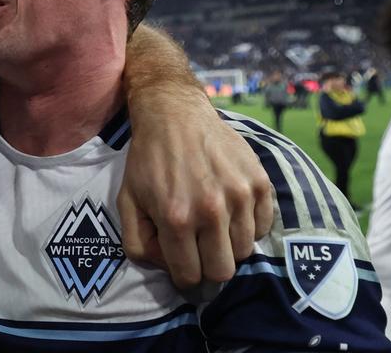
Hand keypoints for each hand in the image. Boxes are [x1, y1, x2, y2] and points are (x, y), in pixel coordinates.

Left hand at [117, 100, 273, 287]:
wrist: (175, 115)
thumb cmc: (148, 160)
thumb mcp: (127, 202)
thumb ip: (138, 244)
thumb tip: (166, 267)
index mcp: (175, 218)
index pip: (190, 276)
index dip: (184, 275)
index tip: (183, 262)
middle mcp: (211, 210)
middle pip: (223, 271)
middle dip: (208, 265)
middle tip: (200, 247)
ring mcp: (239, 195)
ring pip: (244, 251)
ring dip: (228, 244)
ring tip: (213, 223)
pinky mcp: (259, 182)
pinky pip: (263, 227)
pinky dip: (248, 226)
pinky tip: (231, 209)